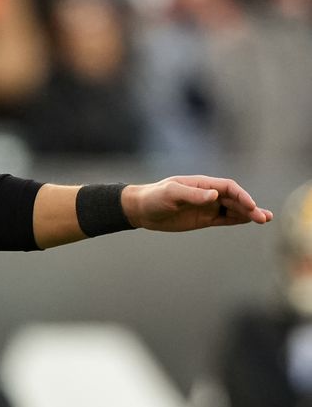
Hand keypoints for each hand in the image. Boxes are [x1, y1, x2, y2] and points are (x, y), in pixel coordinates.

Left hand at [124, 176, 273, 231]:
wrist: (141, 209)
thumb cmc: (154, 197)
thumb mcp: (171, 194)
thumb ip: (193, 195)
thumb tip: (216, 195)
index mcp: (202, 184)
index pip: (228, 187)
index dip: (242, 196)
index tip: (251, 206)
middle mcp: (207, 194)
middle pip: (235, 199)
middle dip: (250, 207)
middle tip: (264, 218)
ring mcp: (207, 206)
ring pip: (233, 209)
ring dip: (248, 214)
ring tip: (265, 220)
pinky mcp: (203, 219)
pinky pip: (224, 218)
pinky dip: (237, 220)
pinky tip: (249, 221)